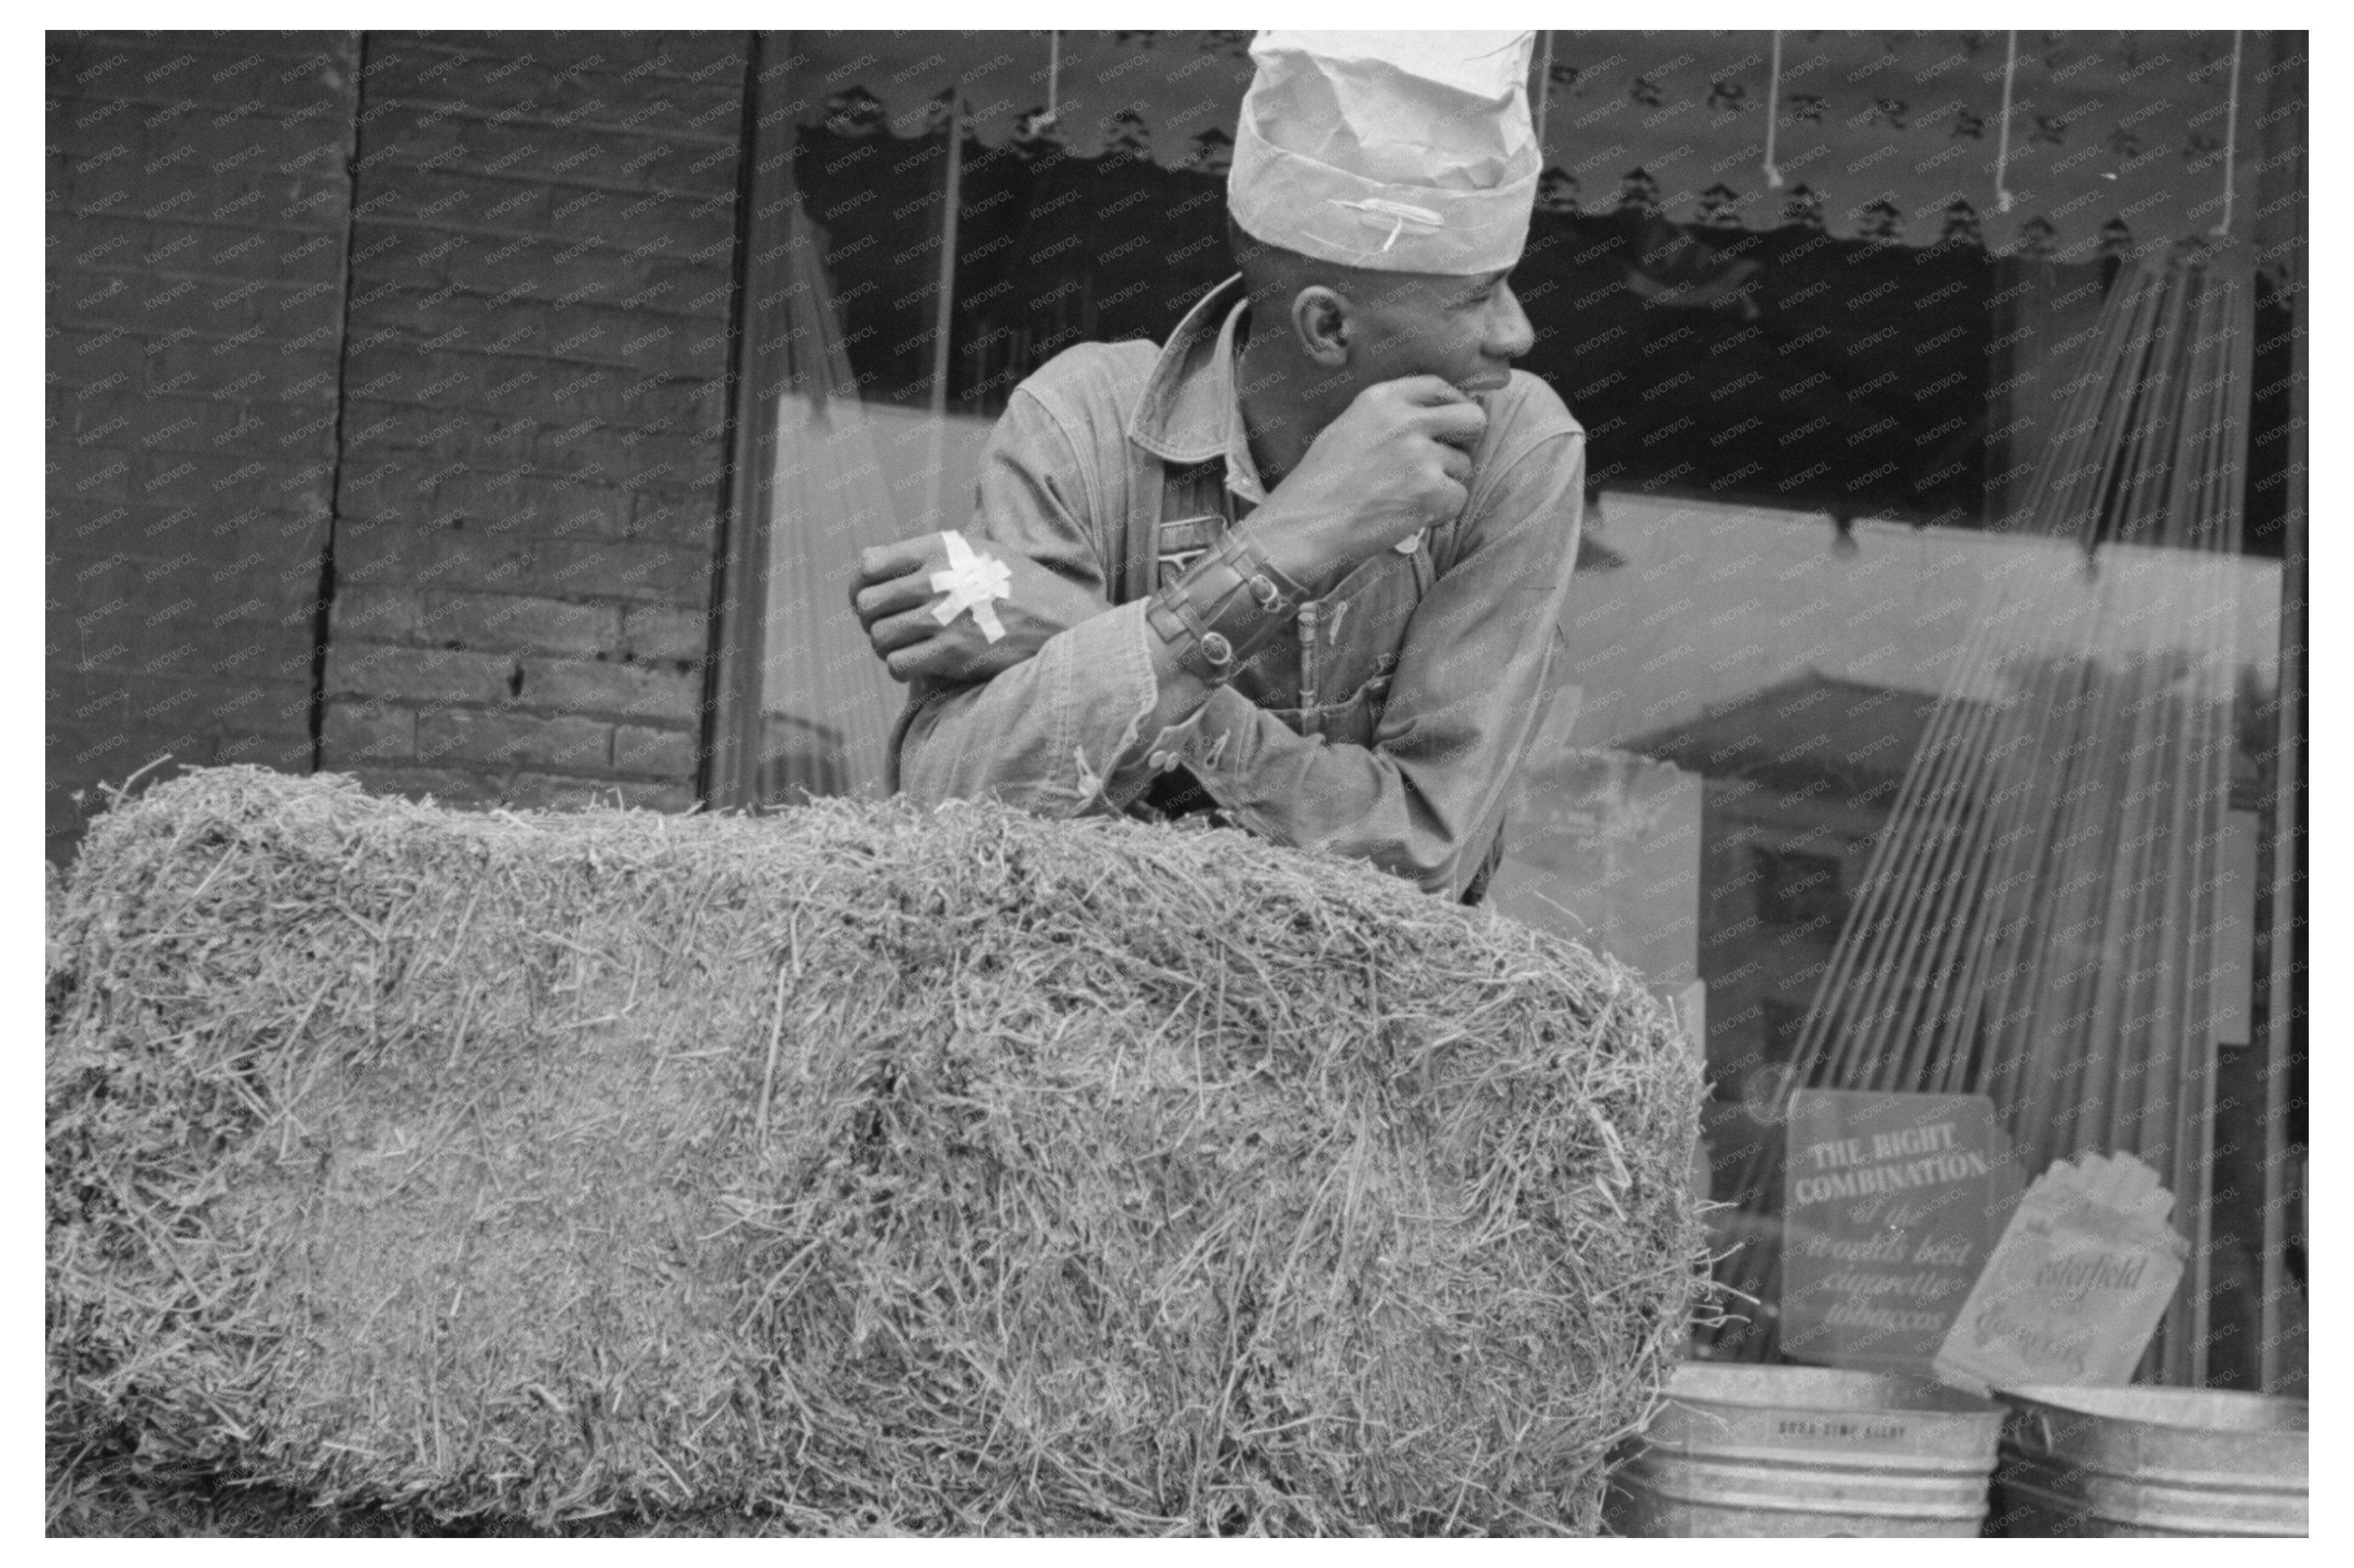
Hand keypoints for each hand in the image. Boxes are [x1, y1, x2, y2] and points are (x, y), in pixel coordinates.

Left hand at [849, 533, 1110, 683]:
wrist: (1063, 621)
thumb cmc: (1021, 587)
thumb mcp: (979, 551)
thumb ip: (929, 553)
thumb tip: (872, 565)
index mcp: (941, 549)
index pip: (869, 565)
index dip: (860, 587)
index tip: (871, 601)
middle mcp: (937, 579)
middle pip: (868, 605)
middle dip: (872, 621)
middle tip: (890, 629)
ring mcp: (944, 617)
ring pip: (879, 637)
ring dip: (887, 648)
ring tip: (909, 648)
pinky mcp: (953, 653)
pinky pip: (898, 665)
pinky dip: (902, 669)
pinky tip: (921, 665)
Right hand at [1243, 376, 1486, 595]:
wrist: (1305, 523)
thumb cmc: (1320, 482)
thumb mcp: (1347, 426)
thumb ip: (1388, 415)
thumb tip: (1429, 416)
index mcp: (1382, 399)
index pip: (1439, 387)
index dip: (1451, 405)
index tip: (1449, 422)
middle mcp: (1406, 421)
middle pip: (1471, 419)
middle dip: (1465, 439)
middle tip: (1446, 459)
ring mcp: (1420, 456)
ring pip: (1463, 465)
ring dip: (1445, 482)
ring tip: (1409, 495)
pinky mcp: (1430, 491)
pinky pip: (1458, 497)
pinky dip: (1441, 511)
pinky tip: (1412, 513)